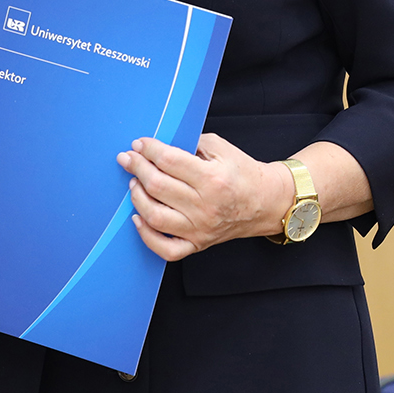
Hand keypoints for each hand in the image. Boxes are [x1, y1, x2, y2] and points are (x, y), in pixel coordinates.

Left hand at [117, 134, 290, 261]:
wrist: (265, 202)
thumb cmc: (242, 173)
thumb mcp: (220, 148)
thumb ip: (189, 143)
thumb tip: (156, 146)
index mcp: (212, 178)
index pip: (169, 161)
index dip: (148, 149)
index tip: (139, 144)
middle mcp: (205, 206)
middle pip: (157, 186)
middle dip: (137, 167)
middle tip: (128, 158)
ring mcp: (199, 228)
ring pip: (155, 216)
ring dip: (137, 197)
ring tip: (134, 183)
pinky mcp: (197, 243)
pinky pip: (165, 248)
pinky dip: (146, 235)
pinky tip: (138, 218)